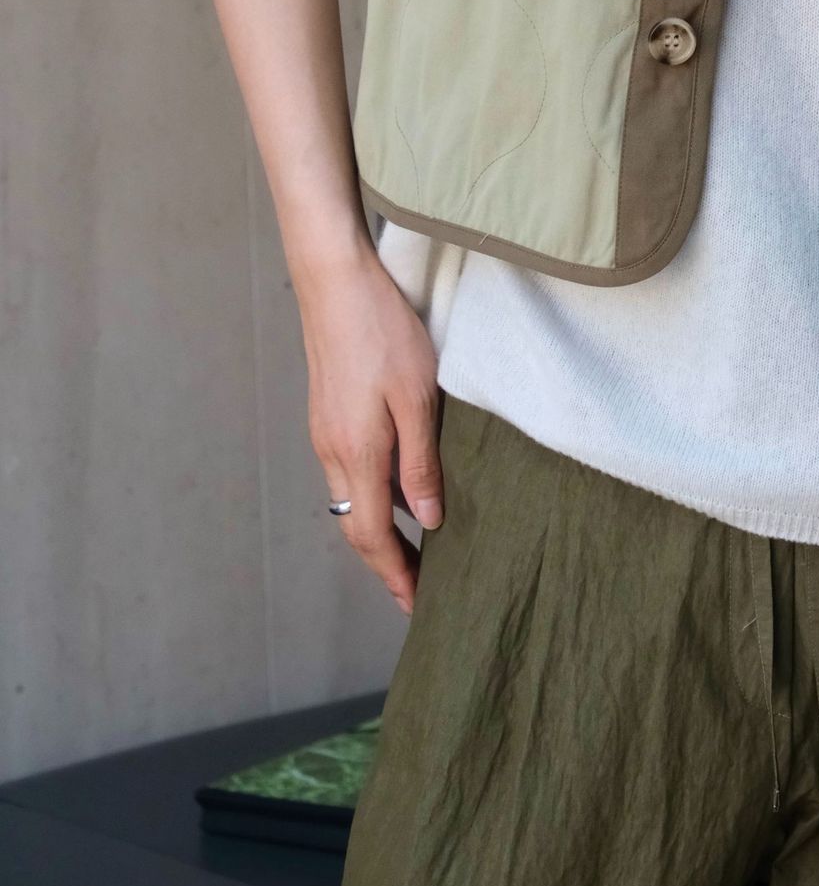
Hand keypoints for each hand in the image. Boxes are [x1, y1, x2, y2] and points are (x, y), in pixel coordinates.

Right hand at [298, 244, 443, 614]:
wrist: (334, 280)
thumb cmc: (382, 331)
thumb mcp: (417, 397)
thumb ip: (420, 463)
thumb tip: (426, 521)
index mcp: (356, 455)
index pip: (371, 537)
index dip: (393, 575)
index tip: (415, 604)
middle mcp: (332, 452)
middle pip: (355, 527)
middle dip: (385, 562)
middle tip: (419, 588)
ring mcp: (325, 432)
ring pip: (351, 500)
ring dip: (379, 530)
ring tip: (417, 547)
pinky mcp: (327, 414)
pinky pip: (349, 472)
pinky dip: (373, 495)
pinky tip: (402, 490)